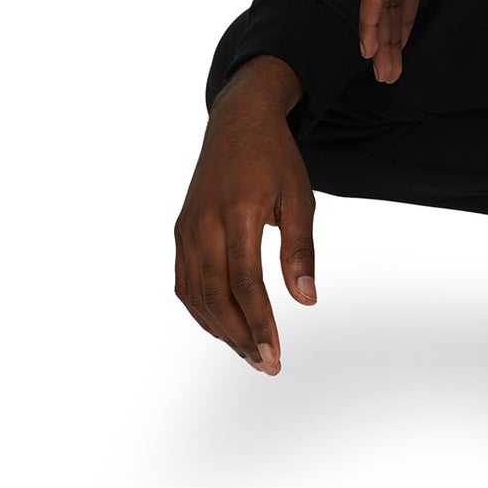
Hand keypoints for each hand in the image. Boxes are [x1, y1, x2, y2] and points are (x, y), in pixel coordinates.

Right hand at [173, 70, 316, 374]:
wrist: (237, 122)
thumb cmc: (275, 159)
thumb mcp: (300, 196)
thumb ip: (300, 249)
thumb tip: (306, 300)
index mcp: (237, 213)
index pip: (244, 283)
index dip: (259, 324)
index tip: (274, 355)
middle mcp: (204, 224)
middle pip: (215, 296)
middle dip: (240, 337)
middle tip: (266, 364)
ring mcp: (187, 229)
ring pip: (196, 295)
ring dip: (220, 329)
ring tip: (250, 353)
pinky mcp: (180, 232)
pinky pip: (186, 282)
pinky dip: (203, 309)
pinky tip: (225, 325)